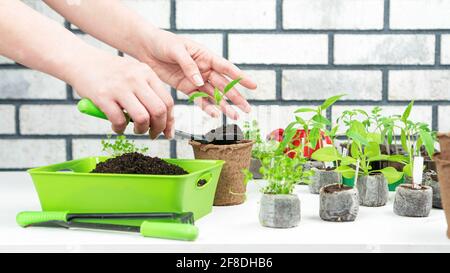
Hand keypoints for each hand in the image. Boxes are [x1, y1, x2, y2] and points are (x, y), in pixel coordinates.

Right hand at [71, 53, 173, 138]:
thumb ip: (148, 90)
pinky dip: (120, 129)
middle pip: (159, 111)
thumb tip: (163, 118)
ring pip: (142, 118)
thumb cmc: (109, 72)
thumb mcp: (133, 72)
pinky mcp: (103, 96)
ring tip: (135, 130)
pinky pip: (119, 120)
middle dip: (159, 128)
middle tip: (153, 134)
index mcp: (147, 72)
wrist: (80, 60)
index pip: (168, 101)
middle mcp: (136, 78)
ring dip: (141, 130)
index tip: (168, 131)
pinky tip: (117, 126)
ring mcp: (120, 87)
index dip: (170, 120)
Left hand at [139, 29, 256, 119]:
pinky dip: (207, 107)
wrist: (147, 49)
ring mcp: (197, 80)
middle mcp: (205, 69)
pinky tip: (215, 115)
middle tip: (247, 109)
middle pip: (224, 85)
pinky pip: (200, 99)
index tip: (253, 86)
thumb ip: (189, 65)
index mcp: (206, 56)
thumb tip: (199, 81)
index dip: (240, 77)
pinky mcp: (187, 88)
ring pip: (214, 95)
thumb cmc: (164, 43)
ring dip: (225, 106)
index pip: (227, 68)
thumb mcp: (177, 50)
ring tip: (235, 116)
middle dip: (236, 97)